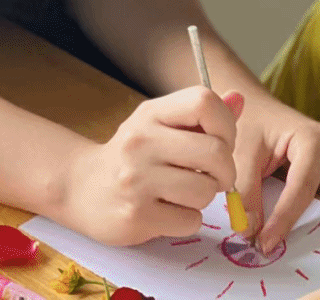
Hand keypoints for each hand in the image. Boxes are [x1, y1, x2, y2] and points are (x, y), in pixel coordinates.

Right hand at [60, 86, 244, 245]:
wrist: (81, 187)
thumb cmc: (133, 155)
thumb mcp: (160, 124)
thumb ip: (200, 115)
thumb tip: (239, 99)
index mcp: (151, 113)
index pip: (204, 102)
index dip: (226, 125)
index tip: (220, 142)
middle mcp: (142, 141)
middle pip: (216, 152)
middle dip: (225, 170)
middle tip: (213, 176)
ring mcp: (137, 179)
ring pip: (206, 191)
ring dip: (204, 197)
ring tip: (183, 192)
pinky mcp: (136, 215)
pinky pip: (190, 221)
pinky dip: (188, 220)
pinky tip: (168, 210)